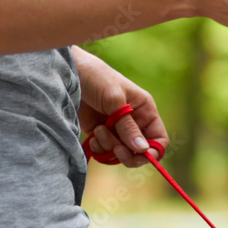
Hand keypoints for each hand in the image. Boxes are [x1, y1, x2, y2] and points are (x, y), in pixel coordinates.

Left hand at [73, 46, 168, 167]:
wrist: (69, 74)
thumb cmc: (96, 78)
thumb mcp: (114, 100)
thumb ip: (128, 127)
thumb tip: (143, 149)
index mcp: (145, 111)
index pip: (159, 139)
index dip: (153, 151)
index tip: (139, 154)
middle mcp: (134, 122)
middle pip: (140, 151)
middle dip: (128, 154)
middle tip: (116, 150)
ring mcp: (117, 129)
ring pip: (121, 153)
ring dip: (110, 147)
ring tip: (99, 130)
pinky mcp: (100, 134)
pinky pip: (105, 152)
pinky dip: (99, 149)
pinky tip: (93, 136)